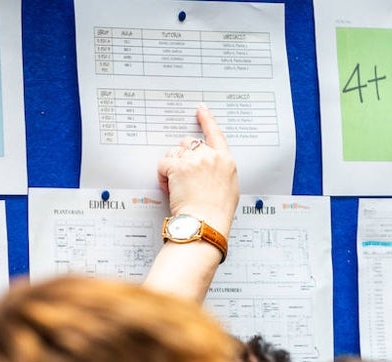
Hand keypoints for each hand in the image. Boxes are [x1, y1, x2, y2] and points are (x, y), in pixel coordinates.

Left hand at [156, 104, 238, 236]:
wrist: (206, 223)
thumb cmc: (217, 213)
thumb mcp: (229, 189)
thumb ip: (220, 172)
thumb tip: (210, 170)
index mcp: (226, 161)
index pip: (216, 134)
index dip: (207, 119)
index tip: (201, 109)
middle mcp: (211, 157)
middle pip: (189, 143)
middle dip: (182, 156)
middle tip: (182, 175)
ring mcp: (195, 161)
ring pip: (174, 152)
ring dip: (172, 167)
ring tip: (177, 186)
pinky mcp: (179, 167)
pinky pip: (163, 164)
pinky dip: (162, 176)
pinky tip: (169, 187)